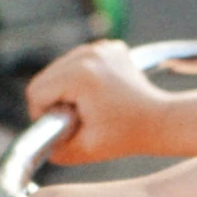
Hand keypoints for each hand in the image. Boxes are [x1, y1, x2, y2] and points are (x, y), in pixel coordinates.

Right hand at [26, 40, 168, 164]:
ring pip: (60, 68)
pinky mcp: (109, 47)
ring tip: (88, 107)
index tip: (61, 126)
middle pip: (46, 77)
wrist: (160, 120)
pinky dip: (82, 78)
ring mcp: (101, 47)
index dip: (42, 114)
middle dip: (54, 100)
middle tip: (76, 119)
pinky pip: (79, 61)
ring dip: (66, 88)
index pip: (37, 91)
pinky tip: (98, 93)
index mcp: (80, 75)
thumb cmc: (126, 136)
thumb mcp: (85, 150)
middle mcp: (89, 54)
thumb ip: (54, 148)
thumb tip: (36, 141)